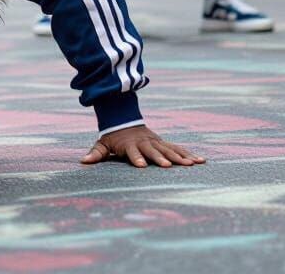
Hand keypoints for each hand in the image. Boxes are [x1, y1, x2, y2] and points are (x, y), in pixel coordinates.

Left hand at [81, 125, 204, 168]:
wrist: (124, 118)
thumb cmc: (113, 136)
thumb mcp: (103, 144)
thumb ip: (96, 153)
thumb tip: (83, 161)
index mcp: (130, 145)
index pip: (133, 153)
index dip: (136, 159)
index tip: (140, 166)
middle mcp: (145, 142)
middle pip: (154, 151)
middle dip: (161, 158)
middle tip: (169, 166)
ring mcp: (156, 141)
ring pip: (169, 149)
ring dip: (180, 157)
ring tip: (192, 165)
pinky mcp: (164, 142)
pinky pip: (178, 148)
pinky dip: (189, 154)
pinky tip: (201, 161)